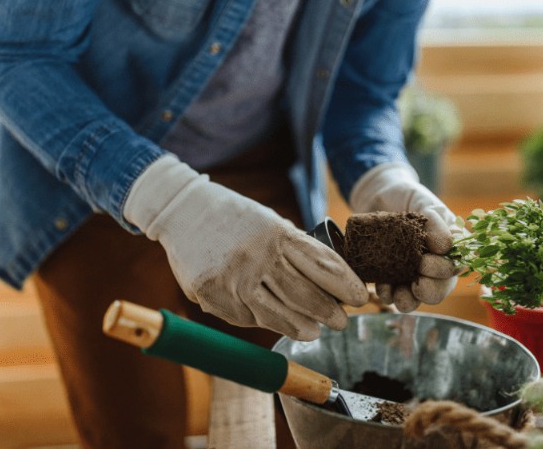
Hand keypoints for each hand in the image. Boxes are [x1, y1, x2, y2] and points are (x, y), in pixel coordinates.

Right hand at [124, 155, 368, 340]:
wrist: (182, 210)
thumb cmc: (234, 217)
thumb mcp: (269, 222)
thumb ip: (294, 249)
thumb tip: (329, 283)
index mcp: (277, 233)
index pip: (322, 264)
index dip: (346, 285)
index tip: (361, 298)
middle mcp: (257, 256)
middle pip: (305, 295)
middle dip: (329, 312)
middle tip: (342, 322)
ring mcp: (233, 278)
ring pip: (277, 315)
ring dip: (301, 327)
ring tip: (314, 332)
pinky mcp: (212, 295)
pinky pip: (245, 318)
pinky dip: (261, 322)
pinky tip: (271, 319)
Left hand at [349, 162, 461, 311]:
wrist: (377, 195)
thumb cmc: (408, 198)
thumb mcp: (426, 204)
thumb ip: (438, 222)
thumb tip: (445, 247)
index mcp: (449, 249)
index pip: (455, 267)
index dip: (443, 271)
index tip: (425, 263)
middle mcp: (434, 266)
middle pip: (439, 289)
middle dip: (429, 292)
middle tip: (417, 285)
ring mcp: (412, 274)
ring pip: (416, 298)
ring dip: (408, 300)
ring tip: (397, 294)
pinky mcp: (391, 277)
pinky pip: (392, 294)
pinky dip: (388, 294)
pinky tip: (382, 288)